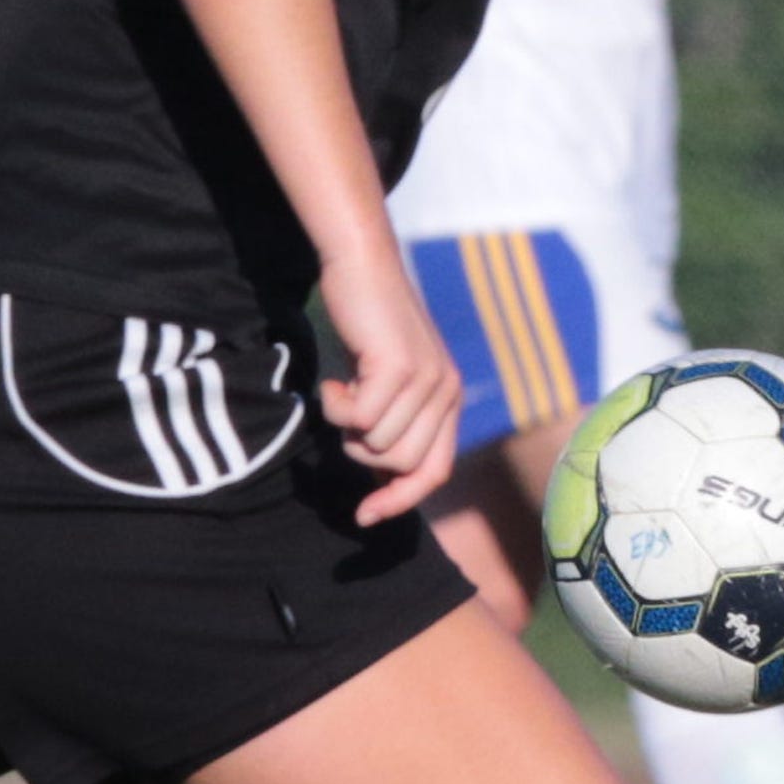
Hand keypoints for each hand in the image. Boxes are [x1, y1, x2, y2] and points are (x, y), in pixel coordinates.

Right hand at [317, 243, 464, 523]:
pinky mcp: (399, 367)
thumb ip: (393, 425)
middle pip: (401, 464)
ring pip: (377, 444)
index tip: (366, 516)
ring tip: (343, 389)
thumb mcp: (387, 382)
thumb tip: (381, 482)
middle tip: (347, 412)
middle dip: (362, 451)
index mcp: (449, 400)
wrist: (363, 266)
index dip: (401, 499)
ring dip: (346, 425)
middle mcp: (446, 393)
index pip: (435, 470)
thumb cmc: (368, 326)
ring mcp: (426, 381)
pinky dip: (335, 406)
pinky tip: (334, 379)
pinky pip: (358, 419)